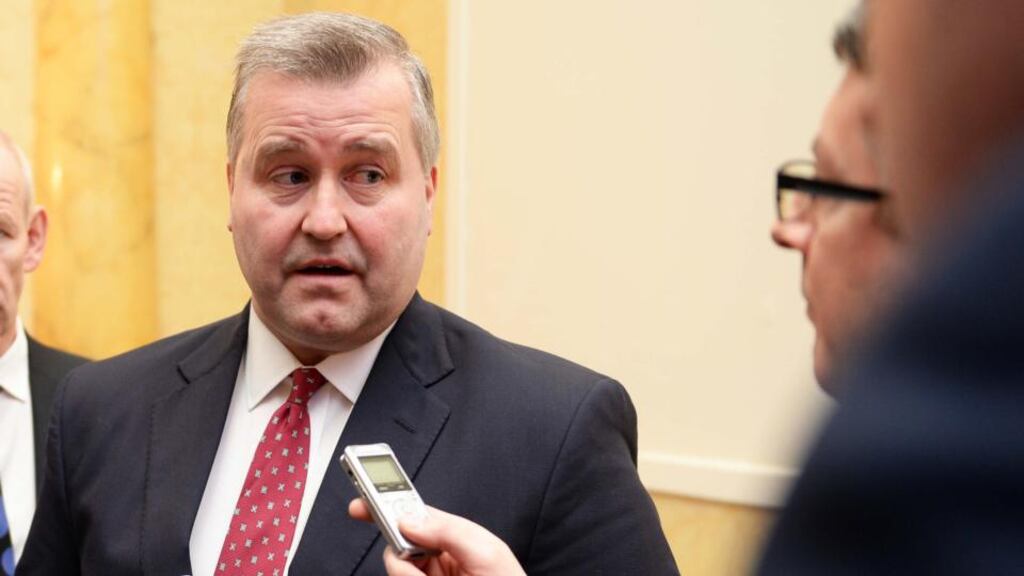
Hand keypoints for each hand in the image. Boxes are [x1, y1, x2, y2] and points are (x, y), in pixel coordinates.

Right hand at [348, 498, 525, 575]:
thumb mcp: (485, 550)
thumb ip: (447, 530)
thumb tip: (408, 520)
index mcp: (452, 536)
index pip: (413, 515)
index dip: (385, 504)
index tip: (361, 502)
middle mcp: (436, 558)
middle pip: (397, 545)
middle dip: (399, 550)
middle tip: (413, 560)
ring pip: (398, 569)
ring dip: (410, 574)